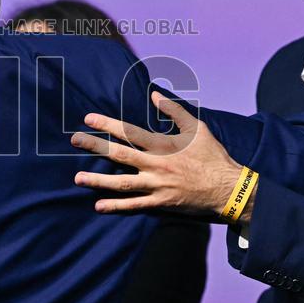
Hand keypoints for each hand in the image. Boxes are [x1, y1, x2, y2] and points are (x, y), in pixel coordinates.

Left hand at [70, 91, 247, 219]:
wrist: (228, 188)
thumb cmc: (212, 156)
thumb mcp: (196, 128)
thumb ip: (174, 110)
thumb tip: (154, 95)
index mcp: (163, 145)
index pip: (129, 132)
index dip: (107, 124)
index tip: (88, 119)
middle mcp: (156, 165)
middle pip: (120, 154)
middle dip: (95, 146)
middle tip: (75, 140)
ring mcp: (157, 186)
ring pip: (122, 183)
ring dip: (98, 180)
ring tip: (78, 177)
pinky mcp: (160, 203)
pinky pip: (134, 205)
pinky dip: (116, 206)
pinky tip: (98, 206)